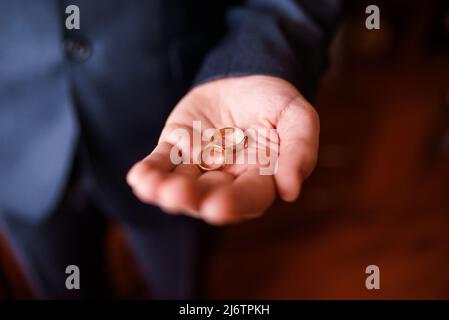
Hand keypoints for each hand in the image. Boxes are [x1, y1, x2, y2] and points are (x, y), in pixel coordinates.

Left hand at [127, 75, 318, 224]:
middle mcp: (227, 178)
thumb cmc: (276, 102)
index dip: (234, 203)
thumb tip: (290, 191)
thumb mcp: (298, 118)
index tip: (218, 207)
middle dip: (192, 198)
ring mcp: (199, 165)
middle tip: (177, 196)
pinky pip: (162, 162)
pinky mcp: (177, 147)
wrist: (247, 78)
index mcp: (259, 177)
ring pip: (181, 183)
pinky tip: (138, 178)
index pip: (249, 197)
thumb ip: (299, 151)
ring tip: (151, 189)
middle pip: (209, 196)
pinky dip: (150, 171)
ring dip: (164, 189)